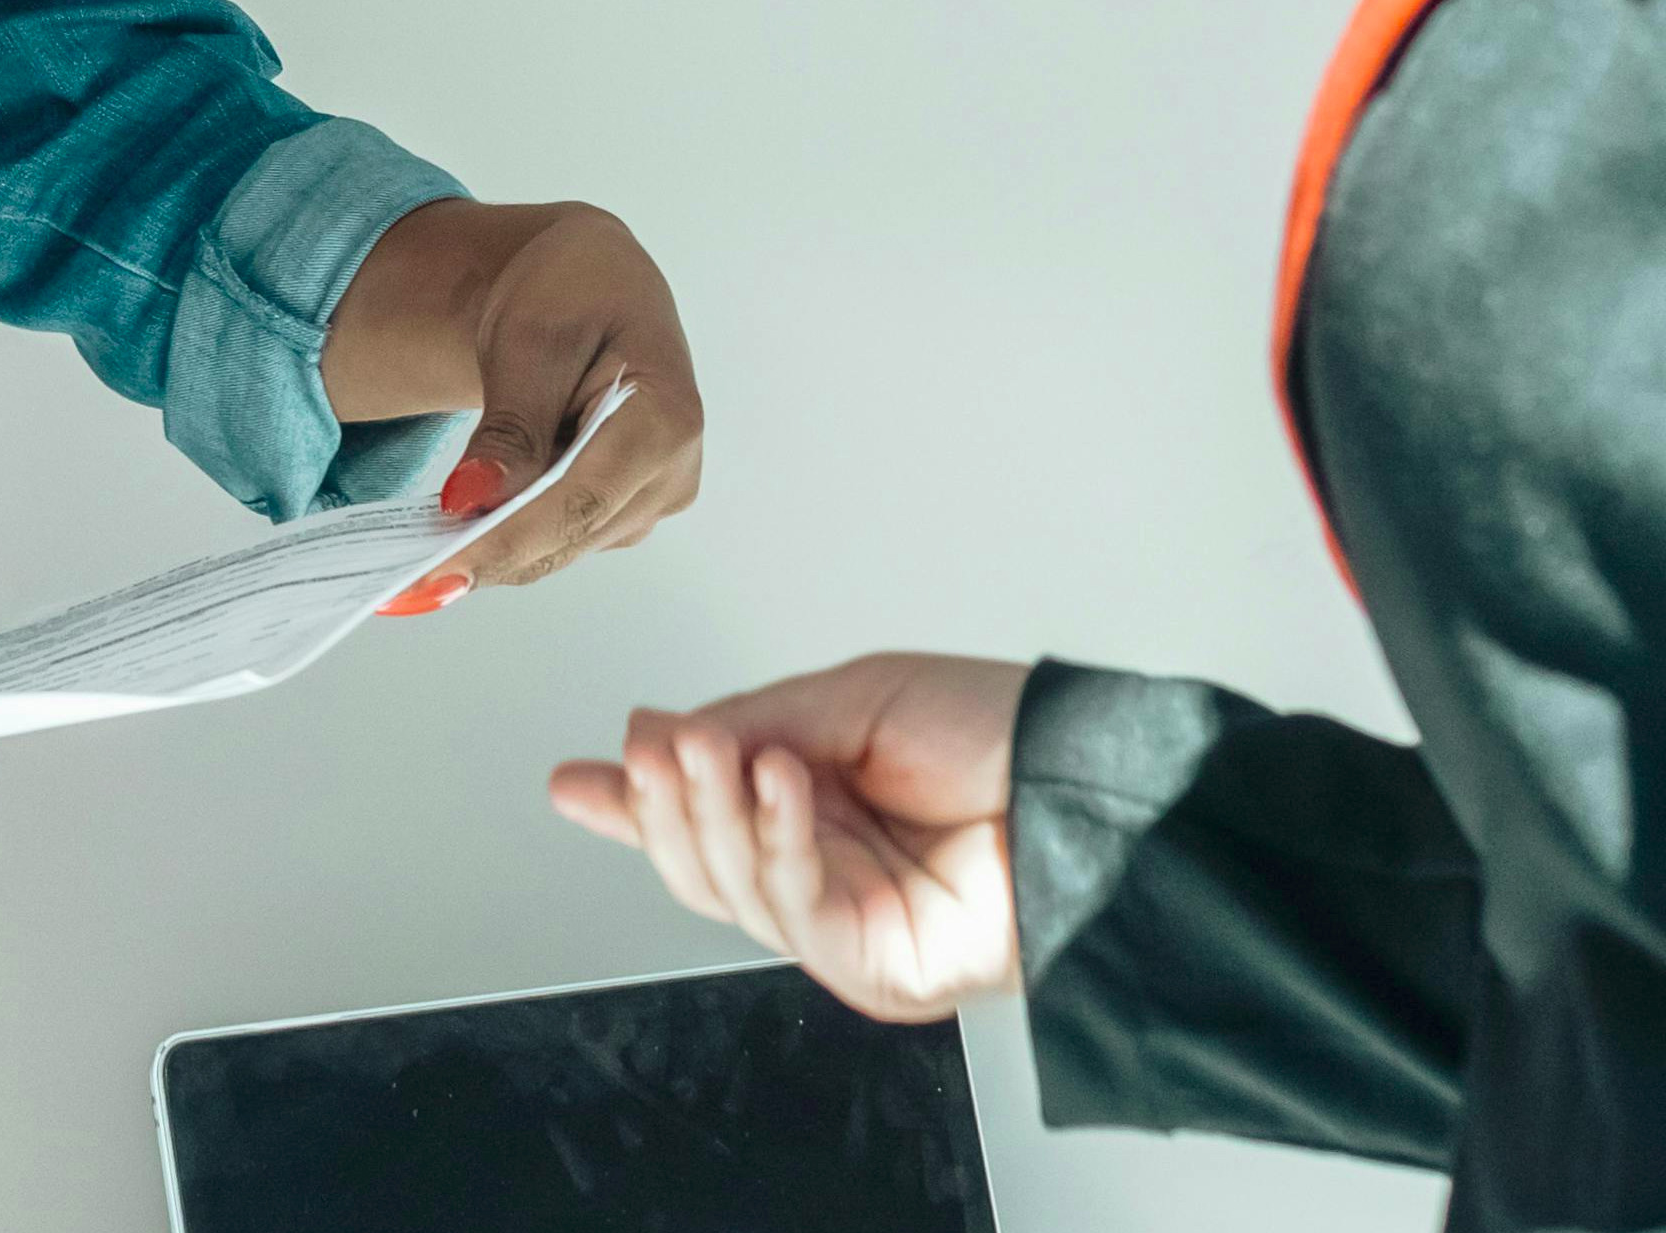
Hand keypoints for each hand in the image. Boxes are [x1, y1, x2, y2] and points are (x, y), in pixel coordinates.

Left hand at [326, 199, 704, 595]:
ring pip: (567, 545)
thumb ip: (512, 424)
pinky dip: (517, 535)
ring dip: (502, 550)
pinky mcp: (630, 505)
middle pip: (573, 535)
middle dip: (493, 555)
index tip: (442, 568)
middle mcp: (675, 469)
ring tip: (427, 558)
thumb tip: (473, 501)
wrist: (590, 280)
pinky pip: (567, 535)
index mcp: (667, 418)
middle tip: (409, 581)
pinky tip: (470, 528)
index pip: (581, 502)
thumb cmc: (571, 289)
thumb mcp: (529, 339)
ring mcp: (658, 494)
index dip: (509, 540)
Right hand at [549, 653, 1029, 1021]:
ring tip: (708, 752)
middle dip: (661, 806)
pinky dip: (774, 845)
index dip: (635, 802)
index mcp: (814, 804)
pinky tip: (777, 786)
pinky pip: (796, 912)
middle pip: (700, 863)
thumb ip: (753, 722)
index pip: (706, 812)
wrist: (1089, 780)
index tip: (576, 780)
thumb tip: (654, 735)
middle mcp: (823, 869)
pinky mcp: (874, 966)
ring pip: (731, 891)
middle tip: (652, 749)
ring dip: (709, 815)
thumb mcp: (855, 699)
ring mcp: (845, 922)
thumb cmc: (1001, 733)